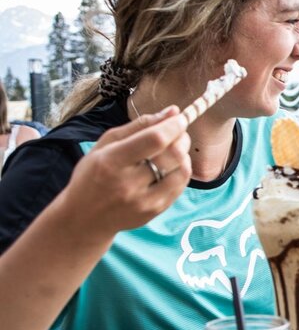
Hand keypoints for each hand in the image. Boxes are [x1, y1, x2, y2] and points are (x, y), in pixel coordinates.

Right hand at [59, 106, 190, 235]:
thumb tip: (172, 111)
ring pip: (181, 170)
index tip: (179, 117)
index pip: (154, 139)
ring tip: (175, 148)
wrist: (83, 218)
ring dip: (184, 153)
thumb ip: (139, 125)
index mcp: (111, 161)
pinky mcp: (154, 211)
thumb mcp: (106, 144)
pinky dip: (182, 170)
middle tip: (178, 131)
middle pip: (172, 153)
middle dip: (181, 137)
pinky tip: (173, 165)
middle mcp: (128, 183)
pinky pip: (181, 186)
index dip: (173, 125)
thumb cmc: (93, 174)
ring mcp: (143, 200)